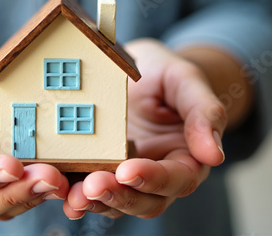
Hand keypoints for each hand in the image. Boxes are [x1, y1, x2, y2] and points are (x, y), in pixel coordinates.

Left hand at [63, 39, 226, 218]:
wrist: (135, 69)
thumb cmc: (164, 74)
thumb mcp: (186, 80)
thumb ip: (204, 112)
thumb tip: (214, 155)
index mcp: (185, 157)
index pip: (176, 179)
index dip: (154, 178)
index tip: (129, 170)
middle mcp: (155, 174)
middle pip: (144, 201)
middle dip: (118, 196)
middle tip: (93, 186)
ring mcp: (125, 174)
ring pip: (114, 202)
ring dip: (93, 201)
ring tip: (72, 195)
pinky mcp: (98, 168)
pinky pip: (88, 187)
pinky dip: (73, 191)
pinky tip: (58, 187)